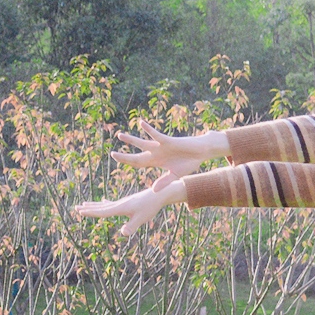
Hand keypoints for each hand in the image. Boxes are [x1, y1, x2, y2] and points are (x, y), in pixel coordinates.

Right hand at [74, 171, 183, 235]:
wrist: (160, 193)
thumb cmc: (151, 207)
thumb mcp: (142, 219)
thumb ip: (132, 227)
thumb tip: (123, 234)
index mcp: (121, 208)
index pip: (102, 212)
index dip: (90, 212)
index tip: (79, 211)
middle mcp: (120, 204)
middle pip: (100, 207)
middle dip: (88, 208)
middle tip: (76, 208)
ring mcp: (123, 202)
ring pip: (105, 205)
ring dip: (94, 205)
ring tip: (84, 204)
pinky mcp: (128, 202)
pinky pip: (113, 203)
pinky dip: (105, 204)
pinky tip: (103, 202)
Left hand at [111, 122, 229, 174]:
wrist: (202, 152)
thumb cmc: (189, 162)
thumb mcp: (175, 175)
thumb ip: (164, 182)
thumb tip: (153, 190)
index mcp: (156, 162)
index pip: (138, 163)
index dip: (128, 163)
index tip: (118, 163)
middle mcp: (156, 153)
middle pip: (137, 156)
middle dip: (125, 156)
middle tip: (112, 154)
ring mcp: (161, 146)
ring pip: (143, 143)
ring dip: (131, 140)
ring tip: (119, 135)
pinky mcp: (168, 141)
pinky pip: (156, 135)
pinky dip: (149, 130)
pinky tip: (141, 124)